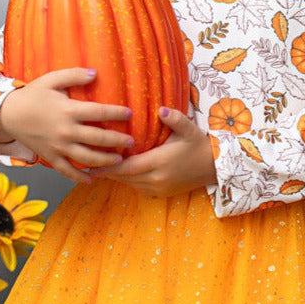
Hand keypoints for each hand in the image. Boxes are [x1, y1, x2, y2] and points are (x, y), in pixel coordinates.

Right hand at [0, 68, 133, 183]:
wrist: (7, 114)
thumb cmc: (32, 95)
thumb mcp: (51, 79)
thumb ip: (73, 75)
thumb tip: (95, 73)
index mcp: (68, 110)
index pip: (99, 112)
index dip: (116, 113)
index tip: (129, 114)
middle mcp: (65, 131)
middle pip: (98, 138)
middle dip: (117, 141)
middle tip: (132, 142)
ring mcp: (58, 146)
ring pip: (87, 158)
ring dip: (105, 161)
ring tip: (119, 161)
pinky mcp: (50, 157)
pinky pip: (67, 171)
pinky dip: (79, 177)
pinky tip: (92, 179)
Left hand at [99, 108, 216, 196]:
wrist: (214, 167)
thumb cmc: (199, 145)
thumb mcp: (189, 129)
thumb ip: (174, 119)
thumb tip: (161, 110)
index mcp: (159, 162)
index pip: (126, 167)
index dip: (107, 166)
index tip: (92, 163)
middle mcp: (157, 178)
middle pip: (125, 177)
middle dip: (108, 171)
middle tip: (89, 164)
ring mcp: (159, 188)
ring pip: (130, 184)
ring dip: (117, 177)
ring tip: (101, 168)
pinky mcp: (162, 193)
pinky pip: (139, 188)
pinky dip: (129, 181)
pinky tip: (121, 173)